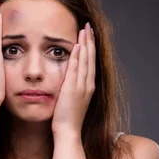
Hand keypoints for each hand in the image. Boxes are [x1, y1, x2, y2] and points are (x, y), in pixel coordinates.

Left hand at [51, 23, 95, 137]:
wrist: (68, 132)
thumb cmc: (67, 120)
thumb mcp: (72, 101)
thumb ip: (72, 89)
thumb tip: (69, 81)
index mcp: (88, 87)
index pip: (90, 62)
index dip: (90, 48)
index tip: (88, 35)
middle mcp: (88, 85)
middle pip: (90, 58)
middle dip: (90, 41)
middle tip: (88, 26)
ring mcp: (82, 87)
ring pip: (85, 61)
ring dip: (85, 44)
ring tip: (84, 30)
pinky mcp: (72, 89)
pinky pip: (75, 69)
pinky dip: (77, 57)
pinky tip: (76, 46)